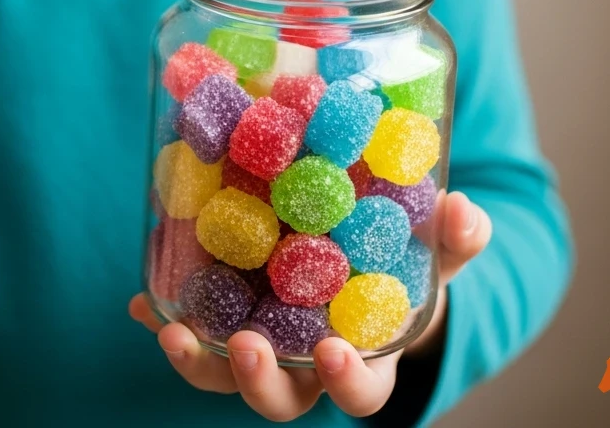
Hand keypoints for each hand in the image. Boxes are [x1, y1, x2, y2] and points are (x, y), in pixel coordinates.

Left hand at [129, 190, 490, 421]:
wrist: (357, 256)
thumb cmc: (397, 269)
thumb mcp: (432, 254)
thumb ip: (454, 238)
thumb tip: (465, 211)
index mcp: (361, 356)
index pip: (359, 390)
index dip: (347, 380)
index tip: (334, 351)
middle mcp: (303, 365)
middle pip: (279, 399)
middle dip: (261, 381)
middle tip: (250, 347)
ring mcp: (260, 346)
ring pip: (224, 375)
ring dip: (198, 360)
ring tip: (173, 331)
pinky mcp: (223, 320)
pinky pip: (191, 331)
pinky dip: (164, 318)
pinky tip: (144, 301)